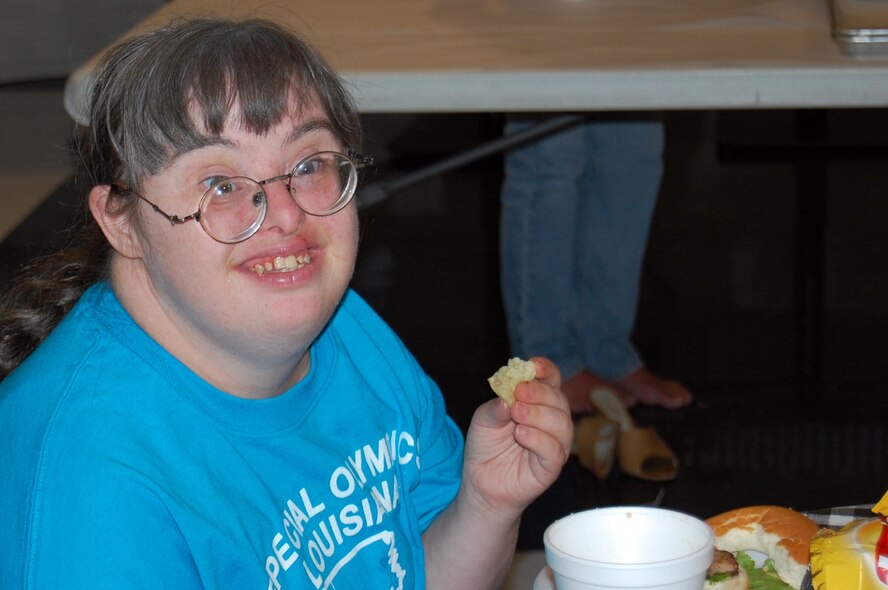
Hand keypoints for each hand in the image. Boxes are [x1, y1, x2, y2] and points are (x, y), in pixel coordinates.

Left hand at [462, 357, 572, 517]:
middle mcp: (551, 421)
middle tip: (520, 393)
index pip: (551, 381)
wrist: (480, 483)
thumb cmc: (486, 448)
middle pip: (559, 400)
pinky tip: (521, 433)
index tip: (533, 365)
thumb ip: (495, 408)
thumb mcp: (482, 421)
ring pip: (562, 424)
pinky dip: (539, 439)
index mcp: (537, 403)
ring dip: (540, 415)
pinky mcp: (550, 468)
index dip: (546, 371)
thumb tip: (507, 398)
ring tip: (517, 414)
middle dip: (540, 393)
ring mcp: (554, 445)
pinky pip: (555, 451)